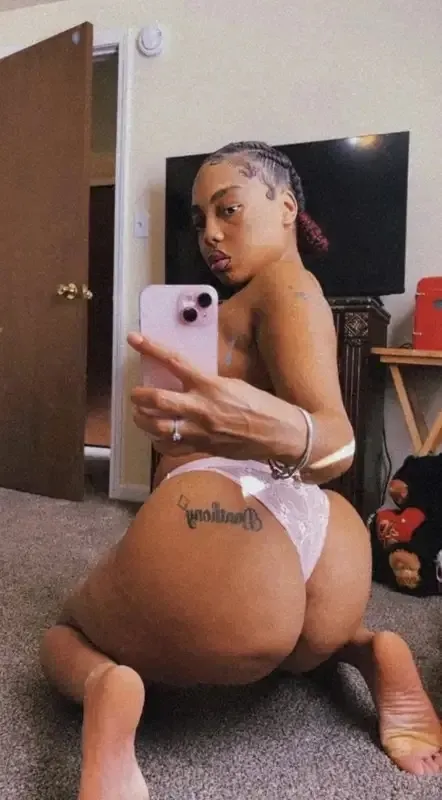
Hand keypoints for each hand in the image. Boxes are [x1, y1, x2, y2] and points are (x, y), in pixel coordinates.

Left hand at [127, 332, 296, 459]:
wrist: (280, 434)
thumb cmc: (263, 406)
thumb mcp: (234, 384)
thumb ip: (208, 383)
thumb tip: (187, 379)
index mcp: (211, 386)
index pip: (174, 362)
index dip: (151, 349)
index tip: (134, 339)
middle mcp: (201, 408)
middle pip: (156, 400)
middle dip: (139, 395)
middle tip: (136, 394)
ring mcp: (199, 431)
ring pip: (157, 426)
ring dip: (142, 419)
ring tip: (140, 414)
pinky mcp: (202, 448)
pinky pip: (170, 447)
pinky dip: (158, 441)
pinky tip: (157, 436)